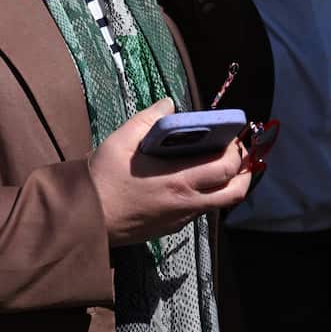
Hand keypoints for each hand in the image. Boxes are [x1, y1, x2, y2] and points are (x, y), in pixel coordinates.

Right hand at [87, 97, 251, 246]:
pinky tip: (197, 180)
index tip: (234, 136)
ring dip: (231, 185)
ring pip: (222, 204)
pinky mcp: (174, 227)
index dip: (237, 151)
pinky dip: (210, 195)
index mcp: (178, 178)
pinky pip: (203, 210)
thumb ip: (148, 119)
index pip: (225, 167)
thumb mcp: (120, 141)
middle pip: (234, 190)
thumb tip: (169, 104)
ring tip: (226, 168)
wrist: (86, 218)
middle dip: (244, 169)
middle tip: (237, 152)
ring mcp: (182, 217)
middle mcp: (187, 201)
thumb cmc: (103, 178)